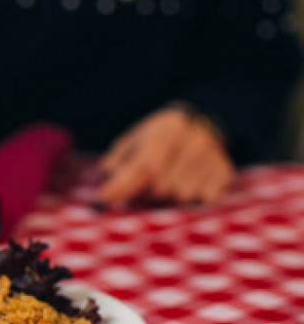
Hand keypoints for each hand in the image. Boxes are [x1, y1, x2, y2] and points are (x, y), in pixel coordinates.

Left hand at [96, 106, 234, 207]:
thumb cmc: (157, 136)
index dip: (122, 187)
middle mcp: (194, 141)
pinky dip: (189, 199)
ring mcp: (212, 156)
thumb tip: (105, 183)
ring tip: (163, 183)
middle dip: (143, 194)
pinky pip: (202, 199)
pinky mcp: (224, 170)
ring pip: (180, 197)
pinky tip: (186, 183)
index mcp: (166, 129)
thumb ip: (118, 161)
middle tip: (139, 188)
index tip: (100, 202)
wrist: (201, 121)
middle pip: (161, 187)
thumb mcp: (132, 140)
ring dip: (165, 198)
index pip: (145, 166)